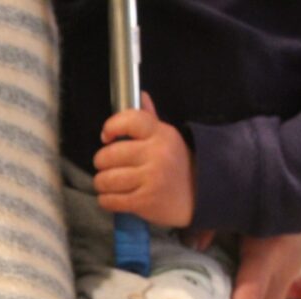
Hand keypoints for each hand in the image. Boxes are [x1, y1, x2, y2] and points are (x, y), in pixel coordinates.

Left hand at [93, 92, 194, 226]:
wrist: (199, 198)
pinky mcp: (145, 201)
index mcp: (161, 134)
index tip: (106, 137)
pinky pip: (109, 200)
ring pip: (105, 179)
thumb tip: (139, 94)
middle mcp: (156, 154)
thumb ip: (148, 119)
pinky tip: (115, 197)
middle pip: (108, 155)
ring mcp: (151, 178)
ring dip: (102, 184)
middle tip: (109, 167)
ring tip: (111, 183)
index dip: (111, 126)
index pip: (130, 120)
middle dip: (101, 163)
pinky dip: (106, 200)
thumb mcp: (166, 138)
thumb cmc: (174, 166)